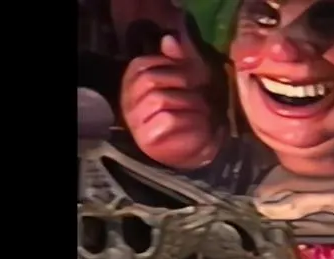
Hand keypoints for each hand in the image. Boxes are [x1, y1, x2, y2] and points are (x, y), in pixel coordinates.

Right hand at [120, 27, 220, 169]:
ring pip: (158, 99)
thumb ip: (179, 57)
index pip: (143, 64)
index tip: (196, 74)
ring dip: (188, 101)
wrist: (199, 145)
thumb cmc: (192, 107)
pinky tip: (202, 123)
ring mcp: (136, 120)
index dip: (174, 65)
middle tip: (203, 90)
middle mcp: (128, 99)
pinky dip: (189, 119)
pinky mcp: (148, 138)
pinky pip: (168, 120)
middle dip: (181, 81)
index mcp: (133, 80)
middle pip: (149, 79)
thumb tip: (170, 38)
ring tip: (205, 108)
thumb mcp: (188, 77)